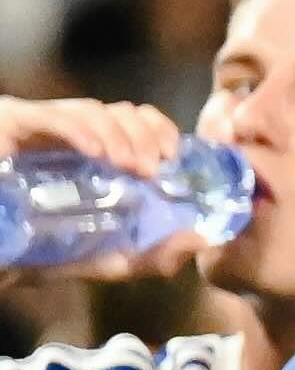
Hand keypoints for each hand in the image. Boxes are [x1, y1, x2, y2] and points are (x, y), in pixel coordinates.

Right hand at [4, 97, 203, 282]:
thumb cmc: (41, 253)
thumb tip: (201, 240)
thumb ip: (152, 255)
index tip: (173, 155)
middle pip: (120, 112)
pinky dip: (80, 131)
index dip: (160, 130)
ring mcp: (40, 127)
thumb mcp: (106, 258)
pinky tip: (96, 152)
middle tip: (152, 168)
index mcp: (95, 155)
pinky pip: (51, 117)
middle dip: (145, 136)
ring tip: (130, 166)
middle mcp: (70, 135)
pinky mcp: (12, 124)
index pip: (137, 122)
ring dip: (119, 135)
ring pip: (92, 110)